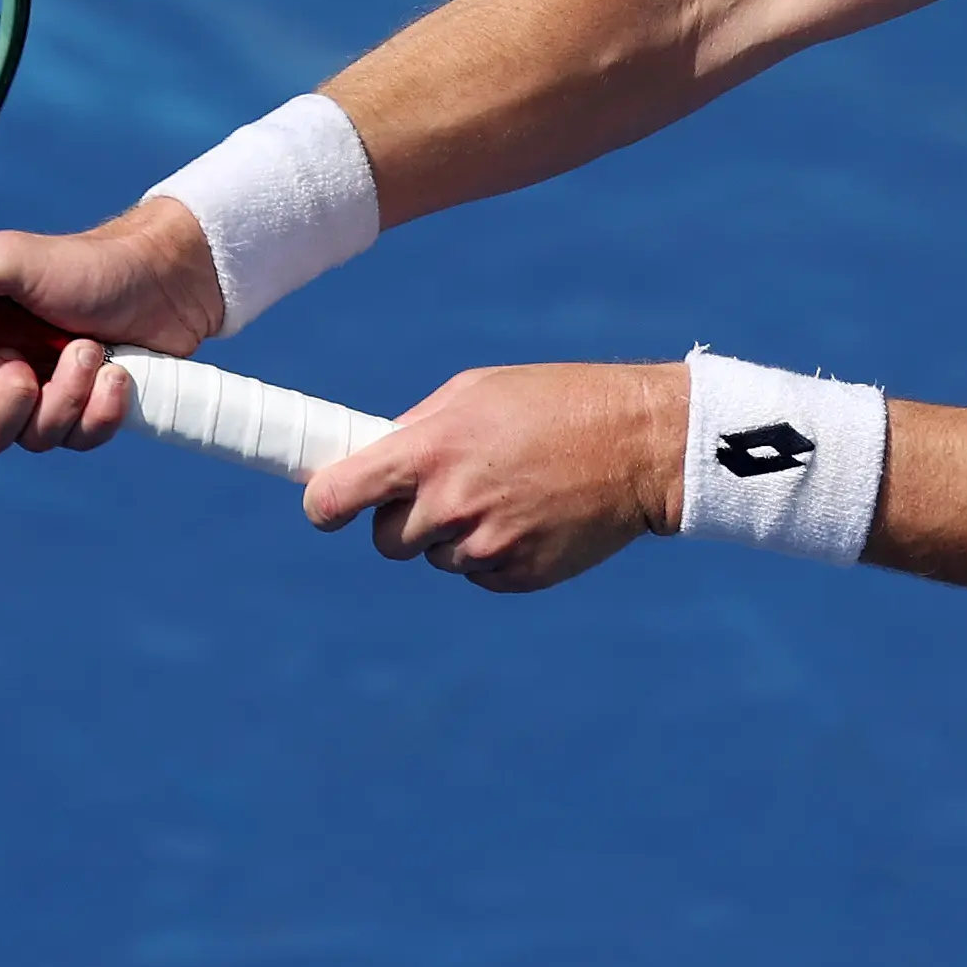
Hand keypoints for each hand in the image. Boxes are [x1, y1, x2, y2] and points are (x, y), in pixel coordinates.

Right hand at [0, 196, 225, 452]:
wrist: (162, 278)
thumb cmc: (82, 263)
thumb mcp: (8, 258)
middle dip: (10, 406)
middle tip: (34, 362)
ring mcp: (40, 399)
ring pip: (32, 441)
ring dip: (67, 397)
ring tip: (91, 348)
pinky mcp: (84, 413)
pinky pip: (79, 442)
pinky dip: (101, 410)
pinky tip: (117, 374)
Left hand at [304, 363, 684, 591]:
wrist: (641, 444)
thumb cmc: (557, 403)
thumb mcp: (478, 391)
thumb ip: (417, 427)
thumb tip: (372, 459)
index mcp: (430, 451)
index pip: (336, 497)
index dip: (325, 506)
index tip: (328, 509)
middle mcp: (451, 504)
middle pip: (386, 541)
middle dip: (403, 520)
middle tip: (447, 489)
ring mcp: (487, 546)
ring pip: (438, 558)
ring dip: (457, 535)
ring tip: (509, 492)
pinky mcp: (519, 576)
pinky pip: (481, 575)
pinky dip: (496, 553)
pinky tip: (532, 517)